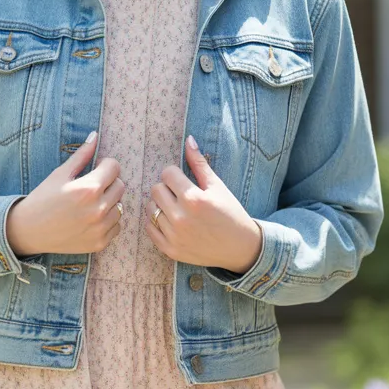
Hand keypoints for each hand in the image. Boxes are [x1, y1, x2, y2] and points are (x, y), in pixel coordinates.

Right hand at [6, 132, 125, 257]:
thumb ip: (81, 155)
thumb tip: (95, 135)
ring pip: (120, 207)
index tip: (95, 169)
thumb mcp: (60, 174)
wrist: (29, 231)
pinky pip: (116, 226)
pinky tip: (91, 219)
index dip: (105, 165)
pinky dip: (107, 221)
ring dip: (109, 202)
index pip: (115, 167)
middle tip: (92, 186)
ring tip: (90, 204)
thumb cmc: (43, 199)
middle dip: (109, 182)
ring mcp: (100, 228)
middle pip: (120, 186)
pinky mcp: (100, 243)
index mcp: (89, 189)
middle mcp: (98, 209)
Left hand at [145, 135, 262, 274]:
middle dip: (167, 188)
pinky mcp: (169, 249)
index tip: (184, 181)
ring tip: (176, 208)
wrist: (239, 248)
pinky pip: (149, 228)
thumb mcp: (217, 186)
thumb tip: (188, 139)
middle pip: (156, 189)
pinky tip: (171, 221)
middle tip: (180, 195)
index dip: (175, 174)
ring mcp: (174, 236)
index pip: (167, 174)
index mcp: (194, 199)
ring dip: (160, 205)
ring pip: (150, 208)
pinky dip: (156, 222)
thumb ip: (199, 163)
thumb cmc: (230, 213)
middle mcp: (181, 218)